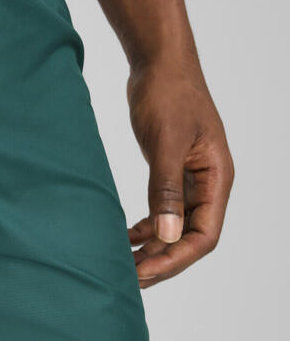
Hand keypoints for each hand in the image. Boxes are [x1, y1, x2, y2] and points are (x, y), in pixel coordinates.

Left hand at [126, 57, 233, 287]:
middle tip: (126, 278)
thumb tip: (165, 235)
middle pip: (189, 236)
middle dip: (161, 260)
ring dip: (152, 247)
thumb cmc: (168, 94)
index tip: (143, 273)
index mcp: (216, 178)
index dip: (174, 258)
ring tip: (123, 264)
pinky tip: (126, 236)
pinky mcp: (171, 170)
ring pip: (174, 225)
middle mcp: (208, 183)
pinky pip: (163, 209)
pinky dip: (146, 226)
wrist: (159, 62)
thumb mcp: (165, 142)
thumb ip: (165, 189)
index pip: (204, 235)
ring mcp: (190, 177)